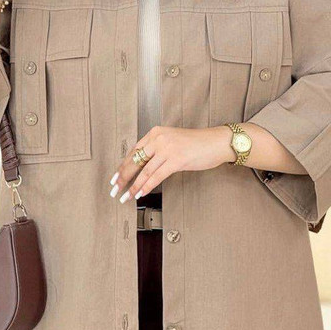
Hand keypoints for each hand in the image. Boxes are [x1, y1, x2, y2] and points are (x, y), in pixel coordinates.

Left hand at [108, 125, 231, 202]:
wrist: (216, 142)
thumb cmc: (197, 144)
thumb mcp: (172, 141)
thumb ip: (158, 150)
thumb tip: (143, 167)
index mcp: (156, 133)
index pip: (134, 151)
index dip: (123, 166)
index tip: (115, 177)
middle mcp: (159, 138)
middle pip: (135, 160)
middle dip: (123, 177)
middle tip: (114, 188)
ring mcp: (167, 149)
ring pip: (145, 171)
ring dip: (133, 186)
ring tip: (126, 196)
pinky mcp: (176, 160)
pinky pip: (157, 176)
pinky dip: (147, 186)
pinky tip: (140, 194)